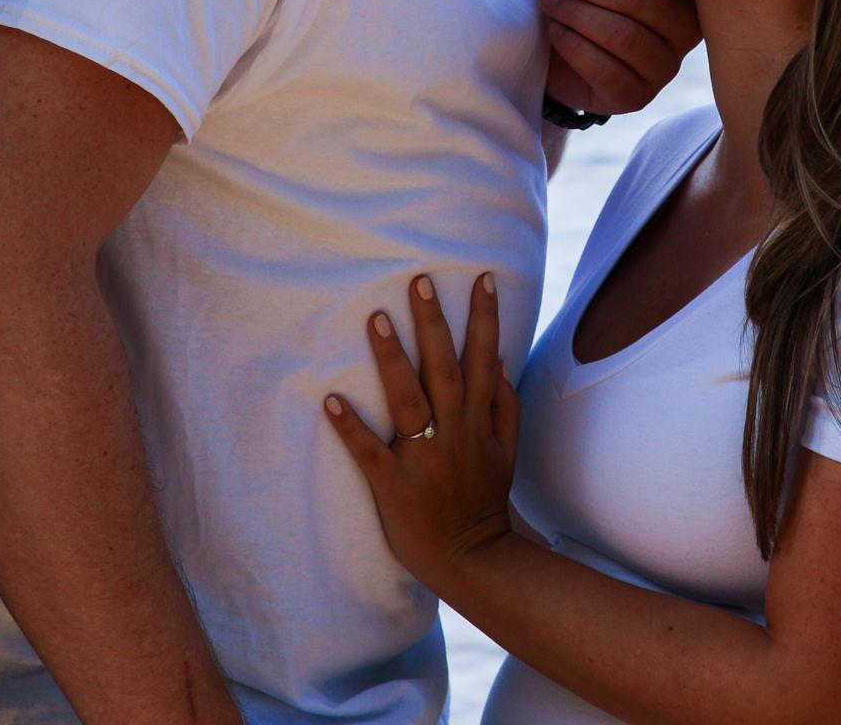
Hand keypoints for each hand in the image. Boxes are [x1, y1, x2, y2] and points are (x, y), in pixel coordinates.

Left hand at [324, 273, 518, 594]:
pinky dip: (352, 427)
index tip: (481, 279)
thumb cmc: (484, 502)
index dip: (484, 318)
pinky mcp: (394, 486)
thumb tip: (503, 363)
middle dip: (433, 323)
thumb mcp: (509, 454)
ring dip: (392, 359)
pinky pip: (371, 453)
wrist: (472, 560)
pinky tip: (332, 400)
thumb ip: (506, 409)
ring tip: (377, 319)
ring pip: (407, 400)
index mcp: (479, 422)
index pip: (484, 359)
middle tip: (419, 281)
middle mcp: (454, 432)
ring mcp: (424, 458)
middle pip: (444, 368)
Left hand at [536, 0, 701, 116]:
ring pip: (624, 35)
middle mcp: (688, 27)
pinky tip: (556, 32)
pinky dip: (576, 47)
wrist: (556, 42)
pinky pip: (609, 72)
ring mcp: (666, 66)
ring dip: (576, 13)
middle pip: (639, 0)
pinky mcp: (638, 97)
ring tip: (547, 0)